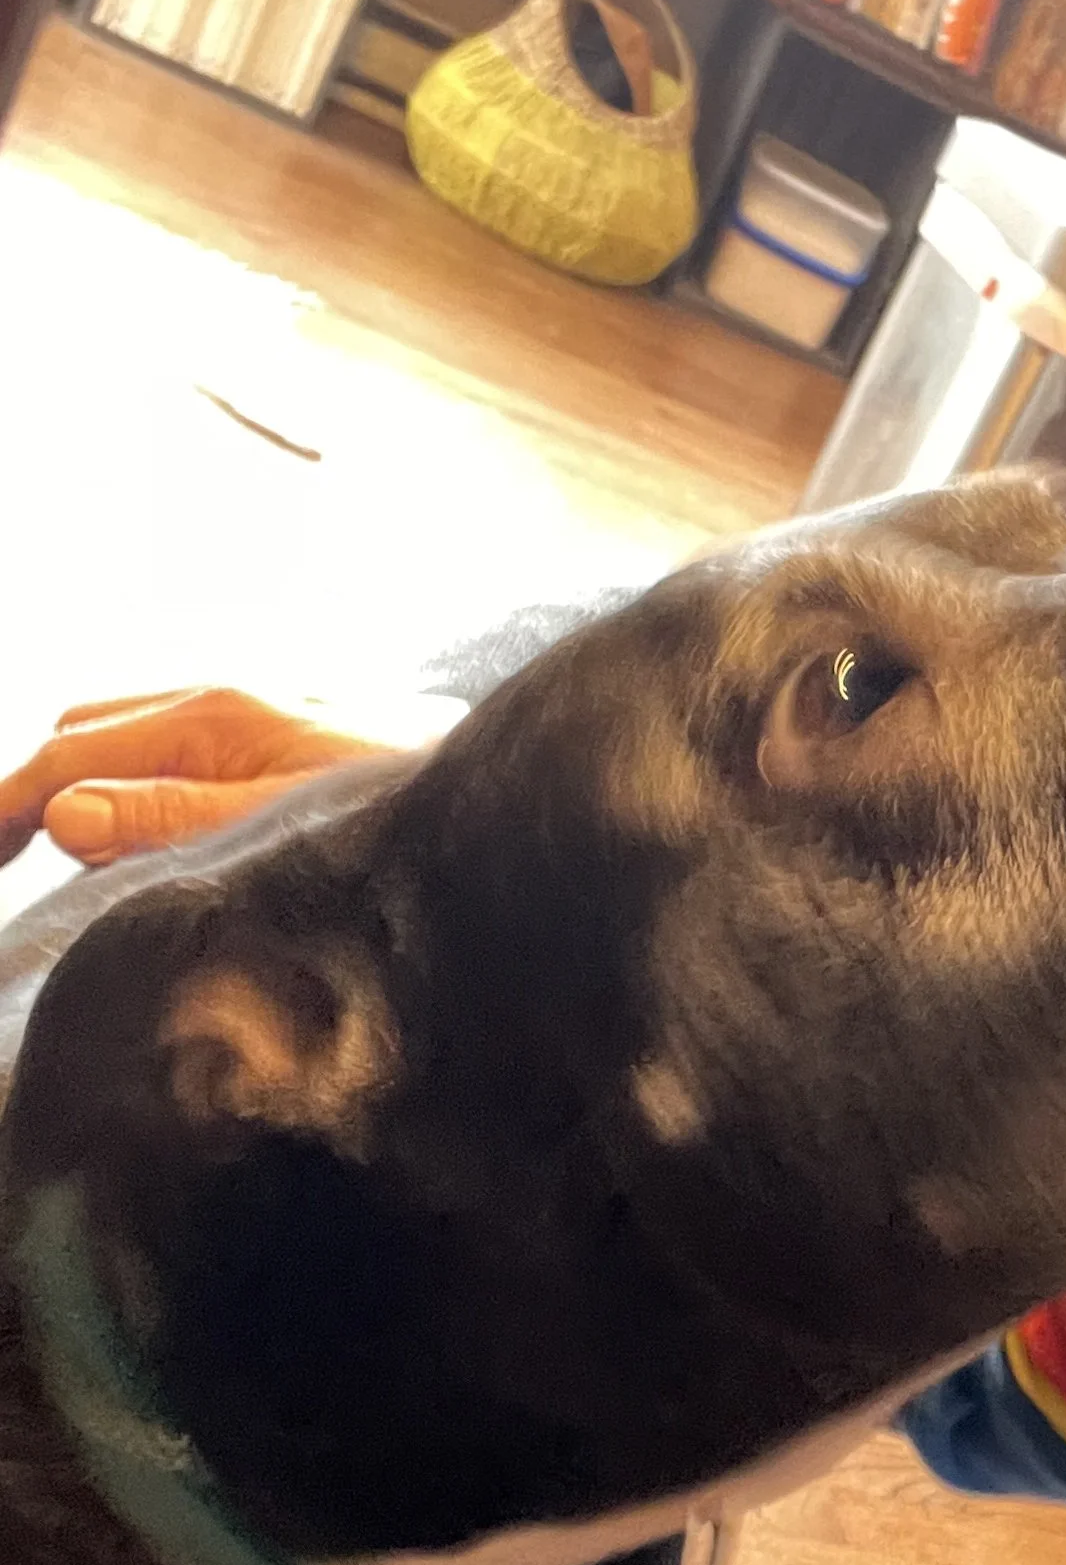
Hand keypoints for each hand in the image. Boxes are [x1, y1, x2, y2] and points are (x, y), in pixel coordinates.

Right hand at [0, 685, 464, 870]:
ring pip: (133, 738)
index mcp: (216, 714)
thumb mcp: (279, 829)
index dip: (7, 804)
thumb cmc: (406, 808)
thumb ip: (172, 821)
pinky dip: (146, 789)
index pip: (70, 750)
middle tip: (10, 866)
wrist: (515, 796)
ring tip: (76, 866)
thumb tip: (65, 816)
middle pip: (88, 732)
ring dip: (94, 790)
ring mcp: (262, 712)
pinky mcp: (294, 739)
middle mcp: (231, 697)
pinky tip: (161, 842)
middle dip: (37, 792)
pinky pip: (186, 752)